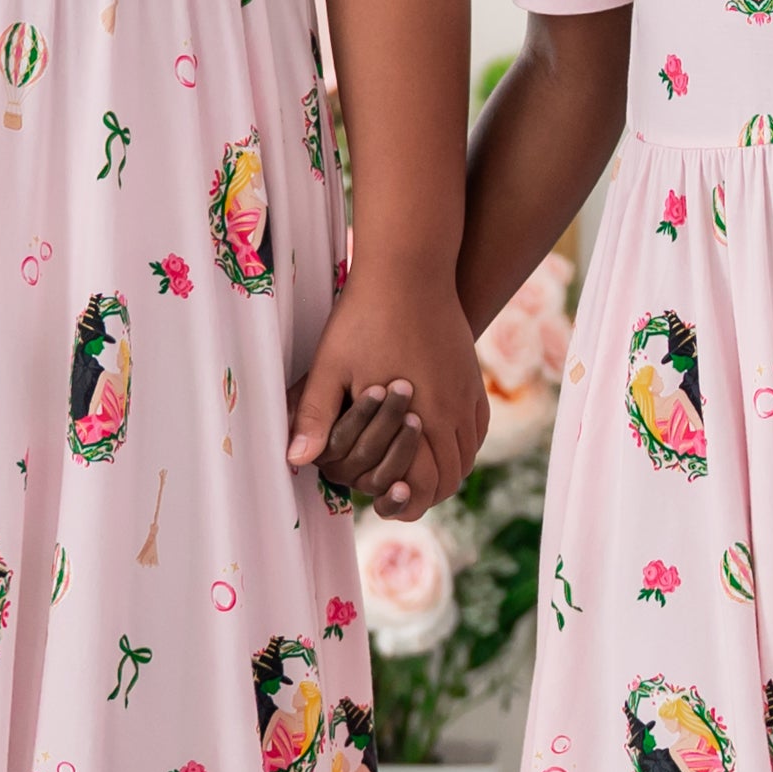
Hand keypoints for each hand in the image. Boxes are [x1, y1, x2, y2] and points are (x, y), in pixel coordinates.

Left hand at [287, 275, 485, 515]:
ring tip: (413, 469)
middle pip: (453, 476)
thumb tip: (295, 460)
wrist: (409, 269)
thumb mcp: (330, 367)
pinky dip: (461, 444)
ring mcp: (468, 391)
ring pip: (469, 454)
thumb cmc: (364, 317)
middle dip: (427, 492)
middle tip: (396, 493)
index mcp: (420, 415)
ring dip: (445, 468)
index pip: (427, 484)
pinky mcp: (472, 375)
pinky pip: (477, 427)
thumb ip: (315, 416)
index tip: (384, 502)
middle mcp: (453, 409)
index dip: (407, 502)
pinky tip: (435, 438)